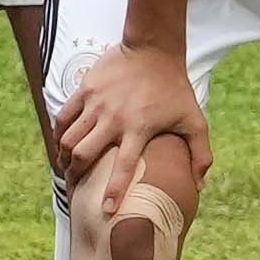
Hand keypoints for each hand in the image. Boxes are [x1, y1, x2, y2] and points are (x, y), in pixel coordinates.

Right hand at [49, 43, 212, 220]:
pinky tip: (61, 142)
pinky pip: (64, 117)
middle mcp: (113, 118)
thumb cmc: (175, 87)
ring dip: (63, 156)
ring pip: (68, 137)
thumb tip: (199, 185)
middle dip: (75, 174)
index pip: (123, 167)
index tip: (106, 211)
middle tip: (75, 186)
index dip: (114, 191)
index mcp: (139, 128)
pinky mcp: (85, 90)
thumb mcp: (194, 120)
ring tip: (65, 167)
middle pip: (82, 153)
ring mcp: (95, 103)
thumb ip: (200, 154)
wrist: (153, 48)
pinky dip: (59, 133)